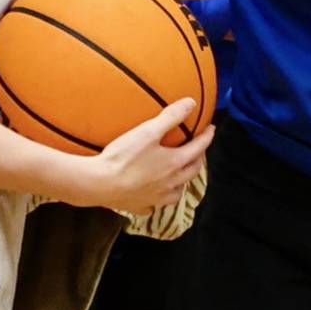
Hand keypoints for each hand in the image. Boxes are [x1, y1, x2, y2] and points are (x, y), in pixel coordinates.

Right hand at [77, 99, 212, 214]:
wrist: (99, 183)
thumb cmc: (124, 156)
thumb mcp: (148, 131)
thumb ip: (170, 117)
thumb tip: (191, 103)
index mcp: (174, 164)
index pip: (198, 148)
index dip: (207, 137)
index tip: (211, 129)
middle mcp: (170, 183)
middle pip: (192, 172)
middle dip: (198, 159)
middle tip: (198, 149)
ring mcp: (156, 198)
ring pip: (177, 192)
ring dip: (182, 182)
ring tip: (179, 174)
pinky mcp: (140, 206)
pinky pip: (154, 205)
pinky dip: (158, 199)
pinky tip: (153, 195)